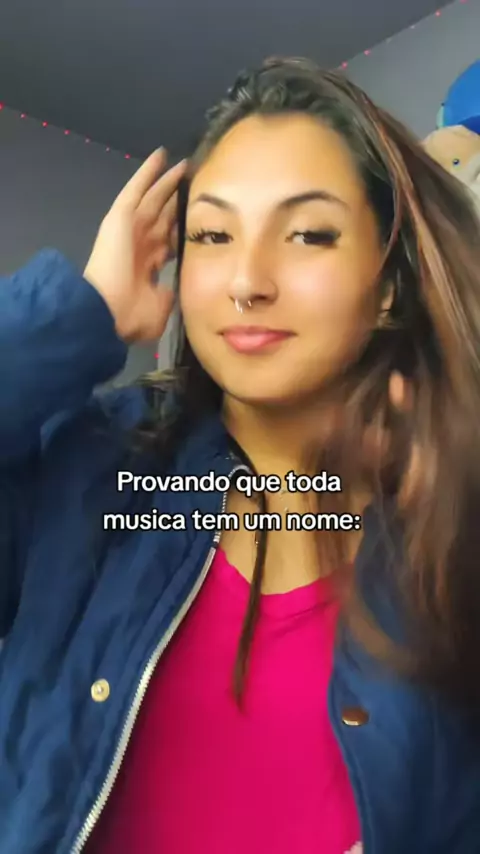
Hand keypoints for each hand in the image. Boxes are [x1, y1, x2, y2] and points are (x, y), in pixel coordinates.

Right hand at [84, 149, 186, 341]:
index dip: (182, 228)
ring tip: (182, 164)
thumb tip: (176, 288)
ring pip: (152, 196)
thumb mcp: (161, 308)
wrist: (107, 311)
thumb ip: (170, 294)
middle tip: (194, 182)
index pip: (169, 240)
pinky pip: (136, 188)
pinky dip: (147, 171)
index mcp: (149, 265)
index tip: (199, 218)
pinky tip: (161, 155)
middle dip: (176, 199)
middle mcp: (141, 243)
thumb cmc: (132, 315)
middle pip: (163, 214)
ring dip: (165, 180)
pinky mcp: (121, 216)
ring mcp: (130, 227)